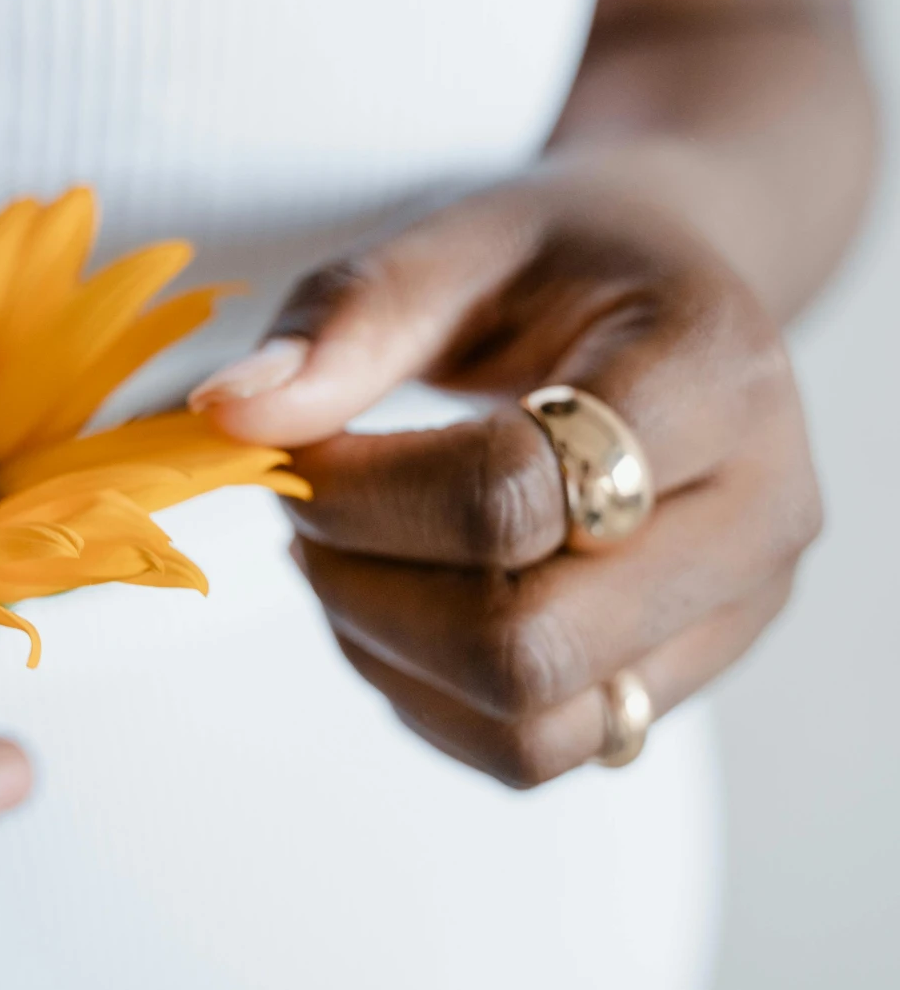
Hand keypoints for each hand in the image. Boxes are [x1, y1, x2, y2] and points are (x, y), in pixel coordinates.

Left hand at [196, 171, 822, 787]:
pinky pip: (535, 750)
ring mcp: (735, 614)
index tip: (297, 447)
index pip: (521, 491)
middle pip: (530, 644)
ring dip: (392, 656)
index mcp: (716, 372)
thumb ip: (349, 321)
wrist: (668, 293)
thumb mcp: (458, 238)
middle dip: (370, 590)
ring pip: (532, 726)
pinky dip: (428, 696)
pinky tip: (395, 601)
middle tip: (307, 516)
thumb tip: (229, 416)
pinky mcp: (683, 676)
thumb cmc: (559, 259)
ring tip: (343, 558)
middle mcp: (761, 512)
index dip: (365, 492)